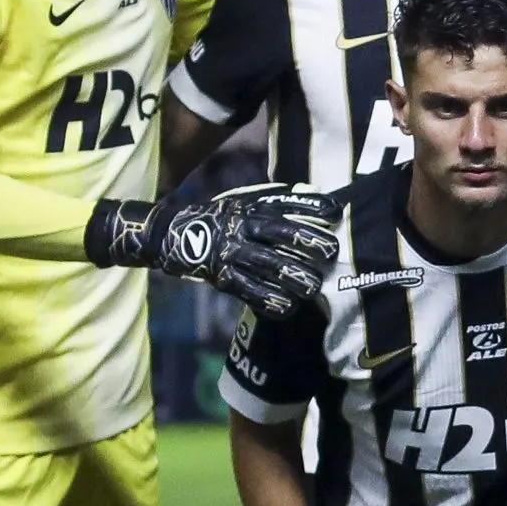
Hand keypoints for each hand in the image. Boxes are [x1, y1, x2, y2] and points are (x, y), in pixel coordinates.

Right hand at [89, 184, 334, 313]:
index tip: (336, 212)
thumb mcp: (241, 204)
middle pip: (279, 233)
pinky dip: (269, 300)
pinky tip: (287, 307)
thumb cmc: (217, 219)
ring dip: (293, 277)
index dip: (310, 208)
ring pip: (267, 265)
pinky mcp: (222, 277)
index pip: (284, 204)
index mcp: (249, 207)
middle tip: (331, 252)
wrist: (170, 234)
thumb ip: (271, 204)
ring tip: (314, 286)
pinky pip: (248, 290)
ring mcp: (231, 253)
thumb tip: (309, 198)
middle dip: (307, 242)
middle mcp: (241, 227)